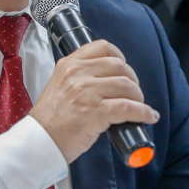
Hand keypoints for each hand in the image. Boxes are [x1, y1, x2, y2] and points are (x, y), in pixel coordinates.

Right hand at [30, 40, 158, 164]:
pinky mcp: (95, 112)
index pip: (103, 47)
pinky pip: (129, 108)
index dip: (120, 57)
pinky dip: (143, 112)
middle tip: (132, 94)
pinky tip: (148, 117)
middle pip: (120, 67)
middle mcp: (78, 74)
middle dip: (132, 81)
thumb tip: (110, 80)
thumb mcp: (59, 85)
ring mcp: (87, 93)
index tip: (124, 70)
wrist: (39, 141)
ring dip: (139, 97)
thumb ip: (80, 77)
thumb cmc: (50, 119)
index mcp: (69, 65)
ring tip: (138, 107)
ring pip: (127, 86)